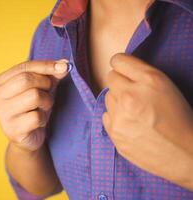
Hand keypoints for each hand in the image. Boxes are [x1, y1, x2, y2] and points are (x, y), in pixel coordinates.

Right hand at [0, 59, 68, 151]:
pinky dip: (43, 119)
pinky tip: (38, 123)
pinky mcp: (12, 130)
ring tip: (42, 108)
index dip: (45, 65)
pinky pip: (36, 117)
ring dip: (46, 102)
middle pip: (26, 80)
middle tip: (48, 93)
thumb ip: (50, 75)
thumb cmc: (33, 109)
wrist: (29, 137)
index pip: (23, 67)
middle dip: (44, 84)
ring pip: (33, 96)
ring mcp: (2, 114)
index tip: (63, 66)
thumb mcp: (41, 88)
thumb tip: (64, 65)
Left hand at [102, 53, 192, 190]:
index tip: (123, 70)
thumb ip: (140, 74)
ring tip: (134, 111)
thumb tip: (119, 69)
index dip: (121, 65)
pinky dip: (114, 117)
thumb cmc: (178, 117)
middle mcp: (130, 96)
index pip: (118, 60)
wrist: (184, 152)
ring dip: (117, 101)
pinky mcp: (114, 133)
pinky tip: (129, 123)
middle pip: (110, 78)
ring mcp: (120, 116)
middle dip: (120, 83)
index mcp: (149, 80)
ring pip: (107, 97)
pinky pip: (105, 115)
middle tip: (133, 94)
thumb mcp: (166, 86)